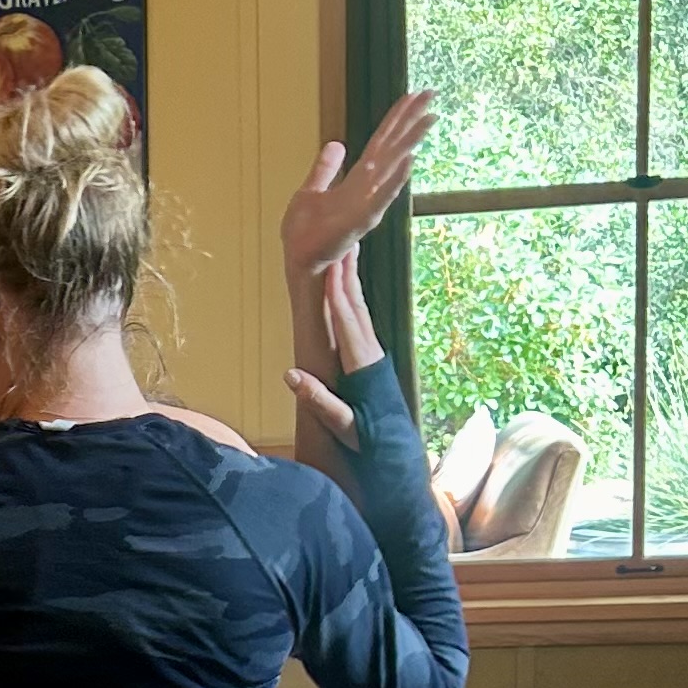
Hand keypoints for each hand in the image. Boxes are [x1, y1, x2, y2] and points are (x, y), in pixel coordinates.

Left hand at [280, 91, 436, 292]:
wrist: (296, 261)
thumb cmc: (304, 233)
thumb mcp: (310, 191)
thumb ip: (325, 169)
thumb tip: (336, 144)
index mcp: (357, 179)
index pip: (381, 141)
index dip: (397, 118)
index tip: (415, 95)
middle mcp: (367, 188)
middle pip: (392, 147)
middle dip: (411, 121)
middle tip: (432, 94)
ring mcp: (366, 203)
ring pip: (392, 167)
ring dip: (410, 143)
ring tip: (429, 120)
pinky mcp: (359, 221)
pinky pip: (380, 197)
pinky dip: (395, 181)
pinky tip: (409, 162)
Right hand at [284, 250, 383, 451]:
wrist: (397, 449)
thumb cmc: (368, 439)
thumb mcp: (343, 425)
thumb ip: (319, 400)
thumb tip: (290, 375)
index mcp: (361, 364)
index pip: (346, 320)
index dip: (337, 292)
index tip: (330, 264)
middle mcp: (370, 351)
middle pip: (355, 304)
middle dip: (346, 272)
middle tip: (341, 239)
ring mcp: (373, 351)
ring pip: (360, 307)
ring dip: (351, 279)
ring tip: (345, 251)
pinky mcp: (372, 355)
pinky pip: (360, 317)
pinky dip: (353, 297)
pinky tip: (349, 287)